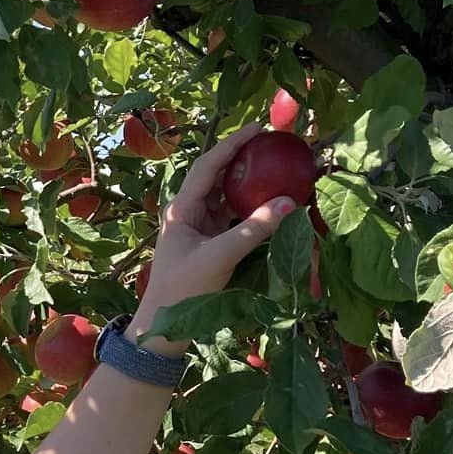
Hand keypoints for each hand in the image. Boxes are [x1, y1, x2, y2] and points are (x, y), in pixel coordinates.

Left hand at [131, 125, 301, 353]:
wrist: (163, 325)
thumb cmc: (182, 289)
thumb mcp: (220, 256)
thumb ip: (254, 230)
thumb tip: (289, 203)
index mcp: (181, 208)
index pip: (207, 165)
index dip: (231, 144)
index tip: (257, 128)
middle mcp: (188, 212)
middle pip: (217, 177)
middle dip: (242, 159)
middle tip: (271, 146)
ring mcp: (198, 228)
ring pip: (225, 197)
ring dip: (248, 184)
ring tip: (275, 169)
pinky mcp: (208, 243)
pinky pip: (232, 217)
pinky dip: (250, 209)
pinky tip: (270, 204)